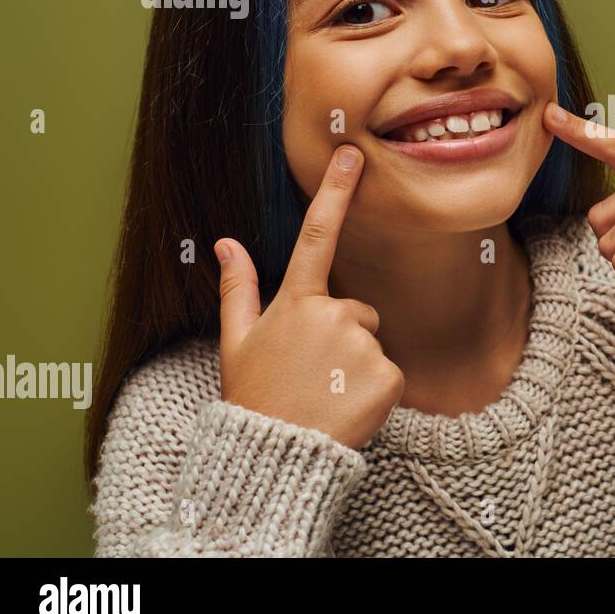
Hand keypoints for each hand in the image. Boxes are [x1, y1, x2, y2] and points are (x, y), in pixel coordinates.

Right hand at [213, 145, 404, 449]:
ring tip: (325, 393)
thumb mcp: (236, 342)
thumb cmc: (254, 398)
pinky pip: (389, 371)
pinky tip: (346, 407)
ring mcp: (362, 344)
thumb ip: (237, 288)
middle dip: (342, 336)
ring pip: (372, 342)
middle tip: (311, 373)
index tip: (352, 154)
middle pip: (356, 310)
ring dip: (355, 364)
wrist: (276, 458)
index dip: (335, 191)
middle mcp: (333, 315)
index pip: (316, 235)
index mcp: (295, 303)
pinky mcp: (388, 374)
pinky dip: (373, 390)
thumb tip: (225, 243)